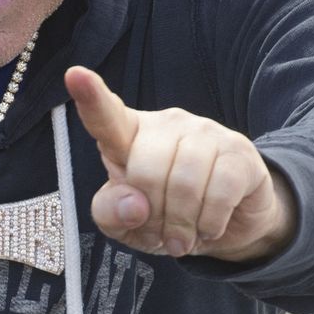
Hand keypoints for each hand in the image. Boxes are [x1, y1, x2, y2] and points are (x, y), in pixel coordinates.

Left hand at [65, 66, 296, 261]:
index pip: (106, 117)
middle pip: (146, 170)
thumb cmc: (165, 216)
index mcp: (129, 135)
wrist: (226, 225)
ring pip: (185, 182)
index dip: (91, 98)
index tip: (75, 75)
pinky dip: (209, 223)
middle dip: (152, 216)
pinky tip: (208, 227)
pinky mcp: (239, 151)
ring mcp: (206, 132)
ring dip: (182, 225)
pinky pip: (220, 191)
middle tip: (162, 233)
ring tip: (183, 237)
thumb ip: (111, 213)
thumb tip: (135, 205)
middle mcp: (167, 124)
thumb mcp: (126, 225)